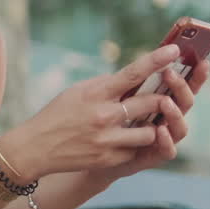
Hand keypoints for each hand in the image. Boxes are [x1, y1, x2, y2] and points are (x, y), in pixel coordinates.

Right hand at [0, 45, 183, 180]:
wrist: (35, 148)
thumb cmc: (57, 115)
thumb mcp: (76, 92)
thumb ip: (104, 85)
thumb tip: (132, 79)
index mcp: (95, 93)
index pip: (132, 73)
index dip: (156, 60)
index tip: (174, 49)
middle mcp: (103, 115)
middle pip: (151, 103)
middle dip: (161, 100)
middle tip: (162, 99)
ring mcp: (107, 139)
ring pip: (150, 131)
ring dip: (149, 127)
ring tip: (138, 125)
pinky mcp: (109, 159)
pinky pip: (136, 150)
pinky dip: (132, 145)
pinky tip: (118, 142)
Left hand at [98, 58, 209, 180]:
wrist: (94, 151)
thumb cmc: (108, 119)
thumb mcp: (117, 96)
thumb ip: (130, 82)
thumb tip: (140, 60)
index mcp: (163, 100)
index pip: (184, 86)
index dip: (195, 75)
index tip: (203, 61)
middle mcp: (168, 119)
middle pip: (185, 102)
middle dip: (181, 87)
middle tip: (170, 74)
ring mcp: (164, 138)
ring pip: (180, 127)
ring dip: (175, 113)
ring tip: (165, 102)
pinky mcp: (154, 156)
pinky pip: (168, 150)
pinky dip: (167, 140)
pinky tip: (159, 130)